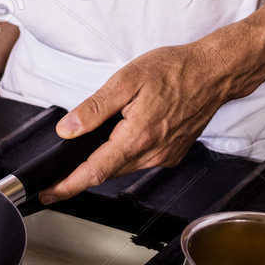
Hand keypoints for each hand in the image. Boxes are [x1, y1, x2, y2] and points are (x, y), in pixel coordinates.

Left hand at [39, 41, 229, 203]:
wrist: (214, 73)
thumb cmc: (175, 70)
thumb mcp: (127, 80)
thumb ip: (94, 108)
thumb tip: (68, 129)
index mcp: (137, 137)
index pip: (94, 171)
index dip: (68, 186)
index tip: (49, 194)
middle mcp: (153, 153)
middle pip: (108, 171)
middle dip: (83, 171)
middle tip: (61, 167)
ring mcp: (165, 156)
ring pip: (125, 166)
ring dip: (107, 159)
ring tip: (97, 140)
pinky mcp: (174, 153)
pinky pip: (141, 161)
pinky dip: (127, 153)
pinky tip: (126, 133)